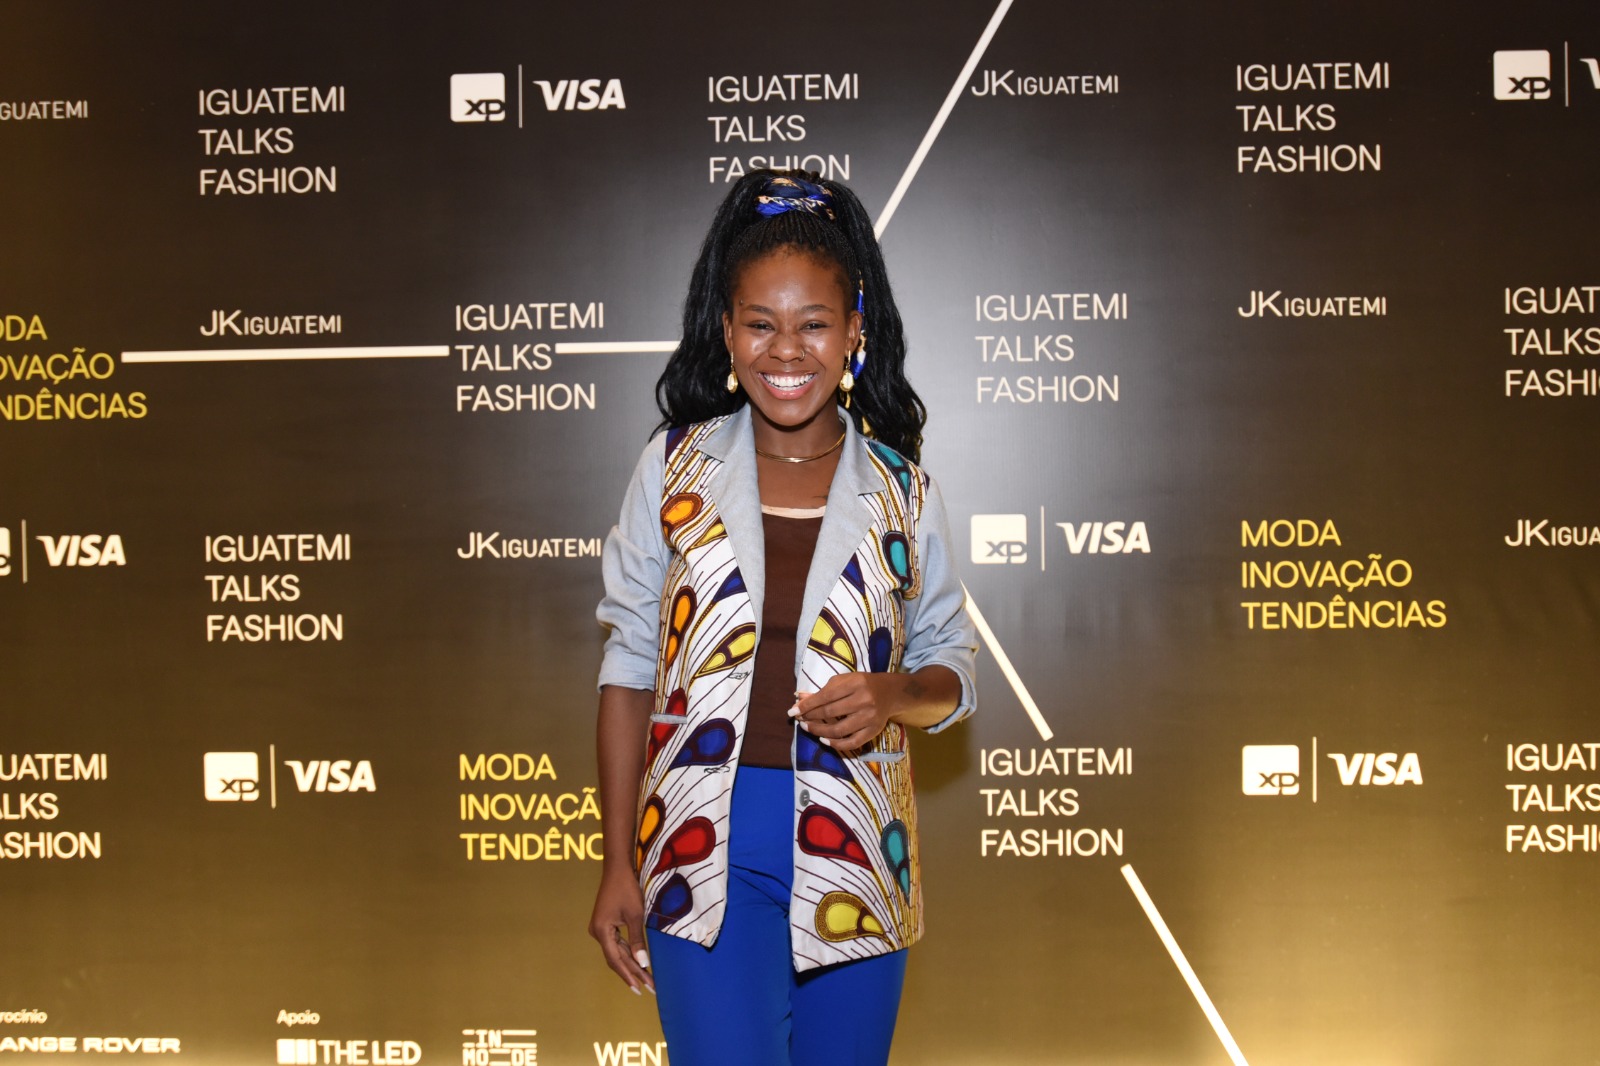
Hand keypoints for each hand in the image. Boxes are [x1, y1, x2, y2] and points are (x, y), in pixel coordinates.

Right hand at [588, 867, 655, 995]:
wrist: (617, 869)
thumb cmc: (627, 889)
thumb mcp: (635, 915)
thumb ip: (638, 940)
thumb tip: (643, 964)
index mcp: (601, 931)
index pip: (615, 959)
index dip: (628, 975)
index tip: (640, 989)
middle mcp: (598, 933)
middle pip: (616, 958)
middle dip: (633, 973)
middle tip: (649, 988)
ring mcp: (601, 929)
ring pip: (617, 952)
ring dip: (631, 964)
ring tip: (646, 979)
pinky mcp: (606, 925)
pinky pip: (617, 943)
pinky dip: (628, 952)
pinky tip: (638, 963)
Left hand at [791, 672, 913, 754]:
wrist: (890, 692)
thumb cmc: (862, 685)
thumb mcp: (843, 681)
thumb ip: (822, 690)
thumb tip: (798, 699)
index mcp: (855, 683)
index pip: (826, 696)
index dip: (807, 705)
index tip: (792, 711)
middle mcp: (864, 700)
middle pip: (830, 712)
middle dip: (810, 717)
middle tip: (799, 720)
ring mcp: (869, 717)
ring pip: (839, 730)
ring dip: (819, 731)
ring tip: (807, 728)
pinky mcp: (873, 731)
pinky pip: (852, 743)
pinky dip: (835, 744)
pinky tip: (823, 740)